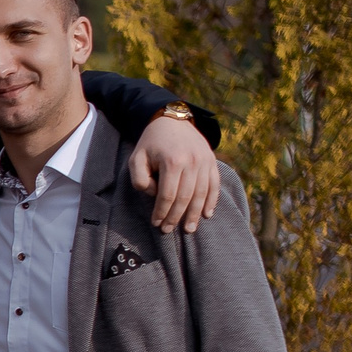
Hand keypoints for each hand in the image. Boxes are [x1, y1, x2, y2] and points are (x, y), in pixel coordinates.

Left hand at [131, 115, 220, 232]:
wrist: (172, 121)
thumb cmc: (151, 143)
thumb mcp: (136, 158)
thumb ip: (140, 179)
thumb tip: (155, 194)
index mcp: (172, 162)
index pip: (168, 195)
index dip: (162, 212)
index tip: (156, 223)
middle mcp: (192, 162)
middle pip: (185, 198)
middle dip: (176, 217)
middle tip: (169, 230)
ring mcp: (205, 161)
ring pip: (202, 194)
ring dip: (195, 214)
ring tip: (189, 229)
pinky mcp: (211, 161)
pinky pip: (214, 184)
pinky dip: (212, 201)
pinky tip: (207, 214)